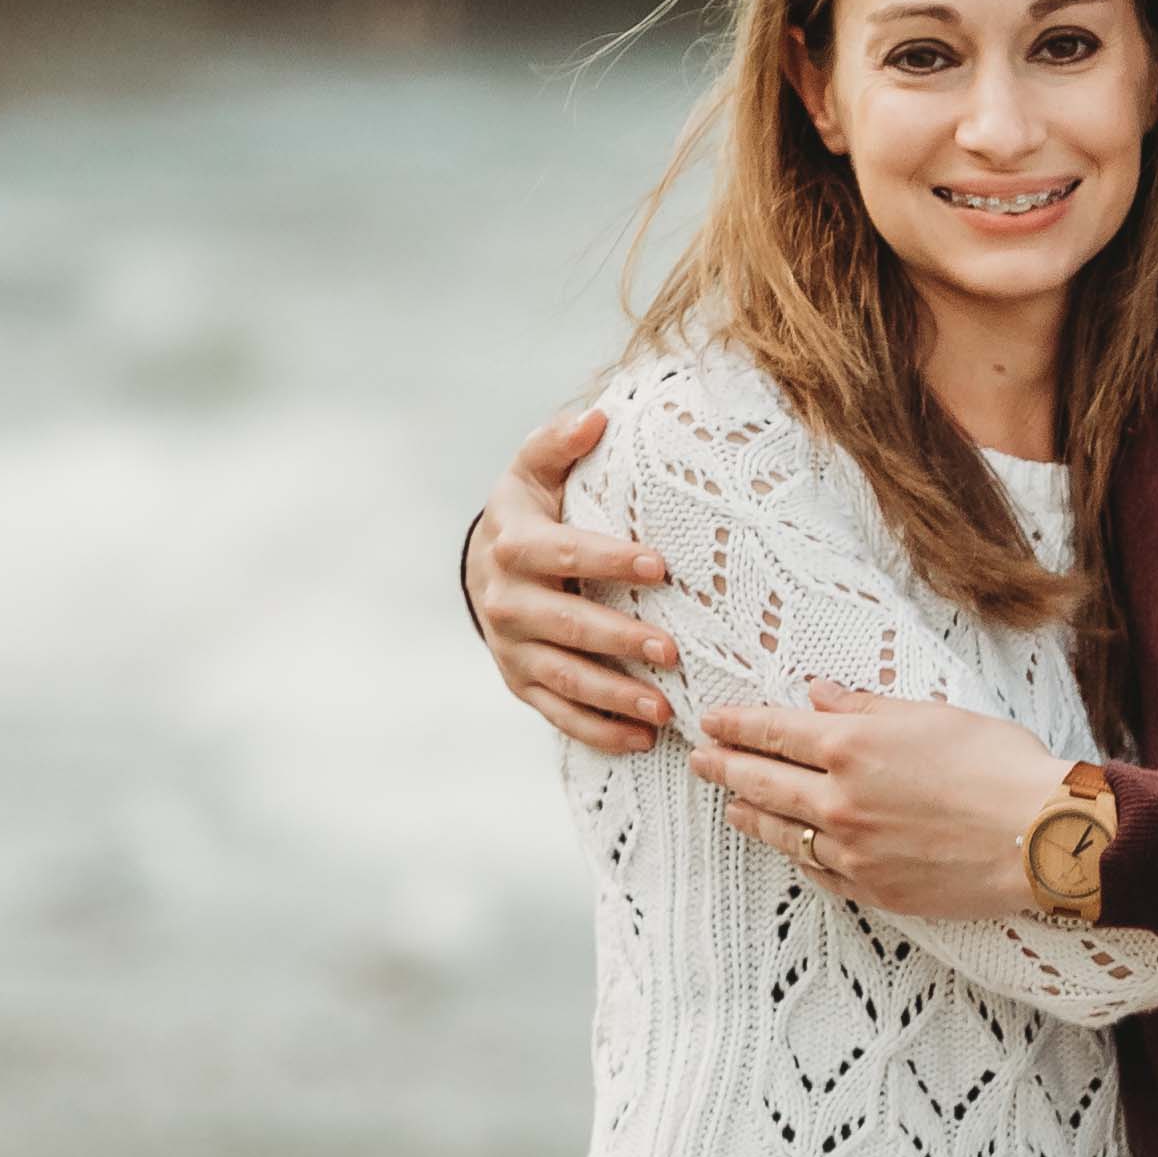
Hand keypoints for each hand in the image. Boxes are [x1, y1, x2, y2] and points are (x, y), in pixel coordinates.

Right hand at [463, 398, 682, 753]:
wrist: (485, 565)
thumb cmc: (530, 510)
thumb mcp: (534, 469)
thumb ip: (559, 443)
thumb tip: (597, 416)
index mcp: (514, 545)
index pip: (563, 554)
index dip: (607, 560)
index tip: (658, 566)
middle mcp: (506, 601)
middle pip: (564, 625)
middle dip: (618, 640)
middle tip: (671, 650)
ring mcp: (512, 648)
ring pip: (563, 678)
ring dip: (613, 696)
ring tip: (664, 709)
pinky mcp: (520, 682)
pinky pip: (558, 713)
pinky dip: (598, 731)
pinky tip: (642, 740)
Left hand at [691, 686, 1073, 913]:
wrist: (1042, 838)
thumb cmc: (998, 765)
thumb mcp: (930, 716)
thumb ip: (864, 708)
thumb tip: (816, 695)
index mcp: (850, 747)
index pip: (773, 732)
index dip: (737, 724)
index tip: (712, 720)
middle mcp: (838, 801)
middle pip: (762, 781)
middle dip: (725, 767)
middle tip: (700, 760)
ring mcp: (851, 851)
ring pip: (780, 832)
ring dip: (750, 814)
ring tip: (732, 805)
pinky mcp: (872, 889)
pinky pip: (816, 871)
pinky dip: (795, 855)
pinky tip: (787, 847)